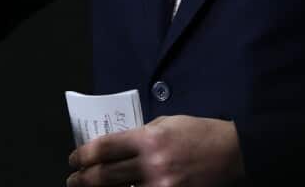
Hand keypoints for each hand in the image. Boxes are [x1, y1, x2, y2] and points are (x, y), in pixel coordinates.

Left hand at [67, 115, 243, 186]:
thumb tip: (114, 147)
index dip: (83, 155)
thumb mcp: (167, 123)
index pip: (105, 148)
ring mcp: (161, 186)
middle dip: (83, 179)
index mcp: (149, 138)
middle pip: (105, 176)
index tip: (74, 159)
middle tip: (73, 180)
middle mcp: (152, 163)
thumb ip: (140, 134)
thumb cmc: (198, 133)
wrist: (231, 153)